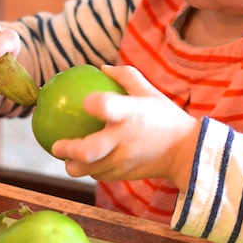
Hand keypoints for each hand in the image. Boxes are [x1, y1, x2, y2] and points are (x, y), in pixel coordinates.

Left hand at [51, 65, 200, 192]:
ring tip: (67, 157)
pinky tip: (85, 161)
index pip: (105, 107)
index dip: (91, 104)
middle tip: (57, 145)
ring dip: (73, 164)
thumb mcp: (149, 92)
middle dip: (66, 149)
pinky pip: (98, 175)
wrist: (186, 152)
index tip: (84, 102)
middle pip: (87, 150)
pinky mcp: (123, 174)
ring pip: (87, 168)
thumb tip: (101, 68)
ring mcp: (123, 160)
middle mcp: (124, 139)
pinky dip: (89, 169)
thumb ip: (125, 77)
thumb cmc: (165, 118)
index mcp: (131, 114)